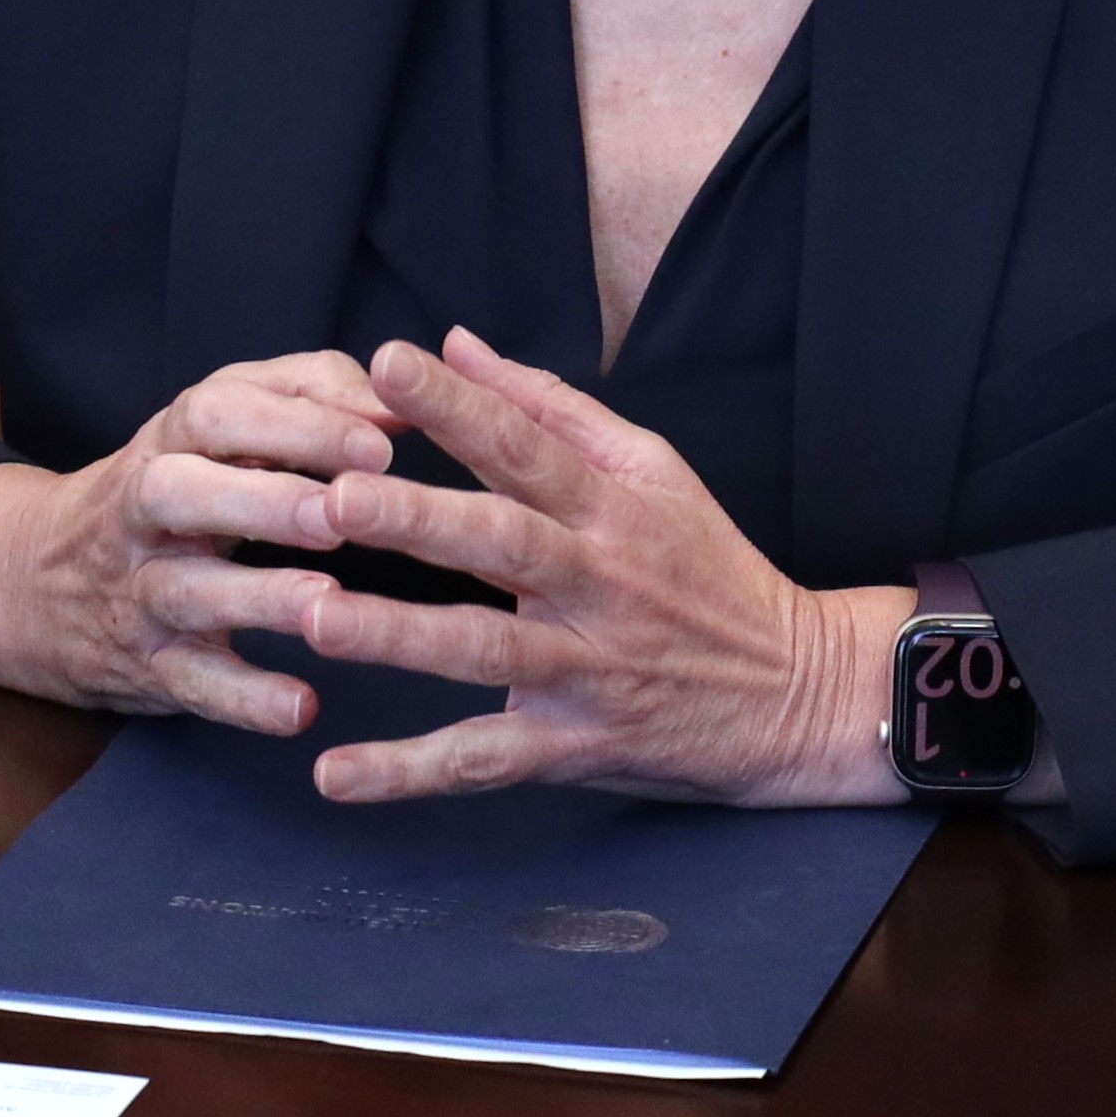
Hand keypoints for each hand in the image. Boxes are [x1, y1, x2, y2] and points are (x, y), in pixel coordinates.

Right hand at [0, 353, 413, 732]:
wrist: (33, 581)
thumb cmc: (176, 484)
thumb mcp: (222, 424)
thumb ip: (311, 394)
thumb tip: (402, 402)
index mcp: (171, 440)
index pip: (217, 413)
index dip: (295, 425)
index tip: (378, 444)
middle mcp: (143, 510)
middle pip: (181, 493)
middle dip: (263, 502)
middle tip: (341, 513)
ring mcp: (139, 590)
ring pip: (186, 592)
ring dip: (258, 598)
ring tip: (326, 601)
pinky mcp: (147, 664)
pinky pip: (191, 684)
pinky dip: (244, 699)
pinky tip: (302, 707)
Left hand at [294, 330, 906, 808]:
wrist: (800, 694)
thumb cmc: (713, 571)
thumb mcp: (656, 471)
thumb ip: (552, 407)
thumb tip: (458, 342)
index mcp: (614, 508)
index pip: (527, 446)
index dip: (460, 406)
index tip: (390, 363)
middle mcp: (599, 585)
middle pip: (503, 544)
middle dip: (418, 520)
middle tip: (335, 498)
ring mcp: (587, 670)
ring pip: (485, 652)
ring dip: (397, 638)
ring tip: (315, 619)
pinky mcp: (576, 746)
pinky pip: (484, 760)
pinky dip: (409, 773)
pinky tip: (333, 774)